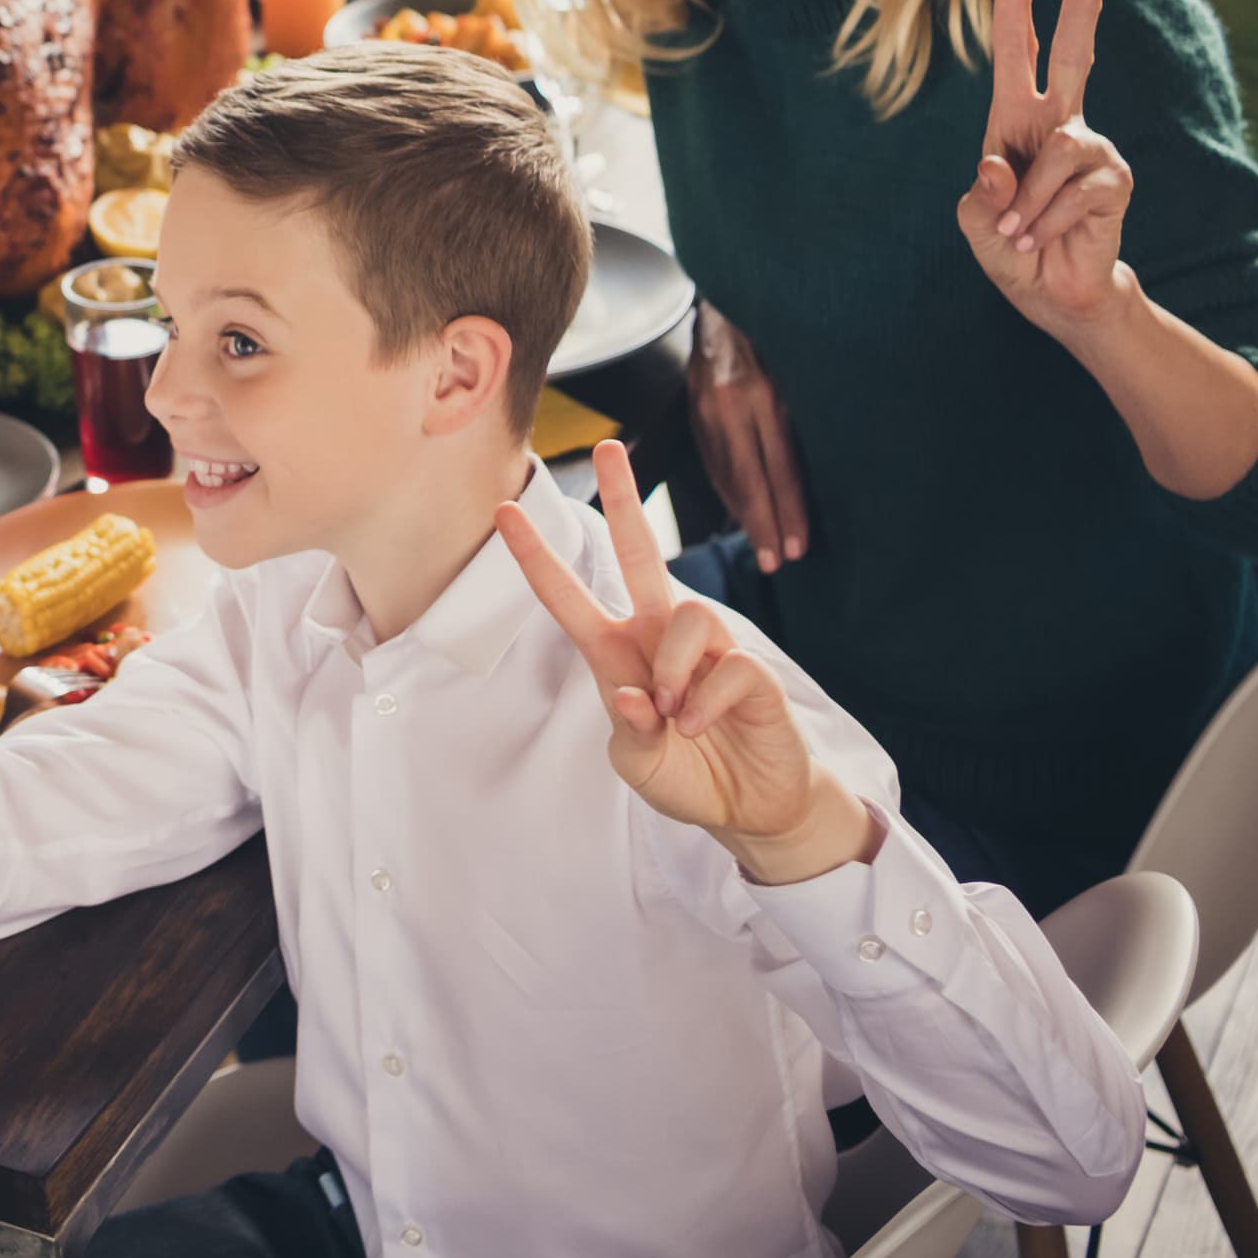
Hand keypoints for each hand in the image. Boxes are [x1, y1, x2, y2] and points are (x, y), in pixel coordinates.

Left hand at [497, 443, 877, 885]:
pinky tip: (702, 725)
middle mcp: (661, 638)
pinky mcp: (753, 671)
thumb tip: (627, 692)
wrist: (752, 807)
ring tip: (676, 715)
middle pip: (641, 553)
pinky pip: (727, 665)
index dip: (537, 558)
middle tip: (608, 449)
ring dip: (672, 668)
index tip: (504, 512)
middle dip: (623, 501)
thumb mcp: (638, 763)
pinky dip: (705, 702)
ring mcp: (710, 650)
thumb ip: (628, 730)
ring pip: (686, 613)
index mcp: (619, 652)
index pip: (570, 596)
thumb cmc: (689, 776)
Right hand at [689, 303, 810, 572]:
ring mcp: (705, 409)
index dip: (789, 511)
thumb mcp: (800, 368)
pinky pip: (713, 462)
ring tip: (765, 546)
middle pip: (748, 480)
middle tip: (780, 563)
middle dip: (764, 524)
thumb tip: (823, 477)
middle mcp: (729, 404)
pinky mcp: (693, 412)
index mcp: (760, 395)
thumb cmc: (778, 334)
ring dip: (746, 514)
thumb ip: (803, 418)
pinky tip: (743, 512)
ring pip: (727, 475)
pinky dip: (730, 491)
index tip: (800, 548)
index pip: (778, 468)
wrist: (723, 304)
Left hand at [957, 0, 1137, 340]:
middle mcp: (1059, 124)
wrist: (1053, 294)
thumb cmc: (1012, 249)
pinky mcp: (1114, 180)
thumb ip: (982, 196)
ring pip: (1058, 152)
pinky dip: (1048, 222)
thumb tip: (1000, 165)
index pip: (1016, 54)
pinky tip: (1042, 240)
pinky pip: (1075, 191)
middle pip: (1074, 54)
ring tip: (1019, 236)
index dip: (1014, 8)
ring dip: (1028, 205)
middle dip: (1082, 7)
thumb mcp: (977, 223)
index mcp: (1015, 121)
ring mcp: (1092, 149)